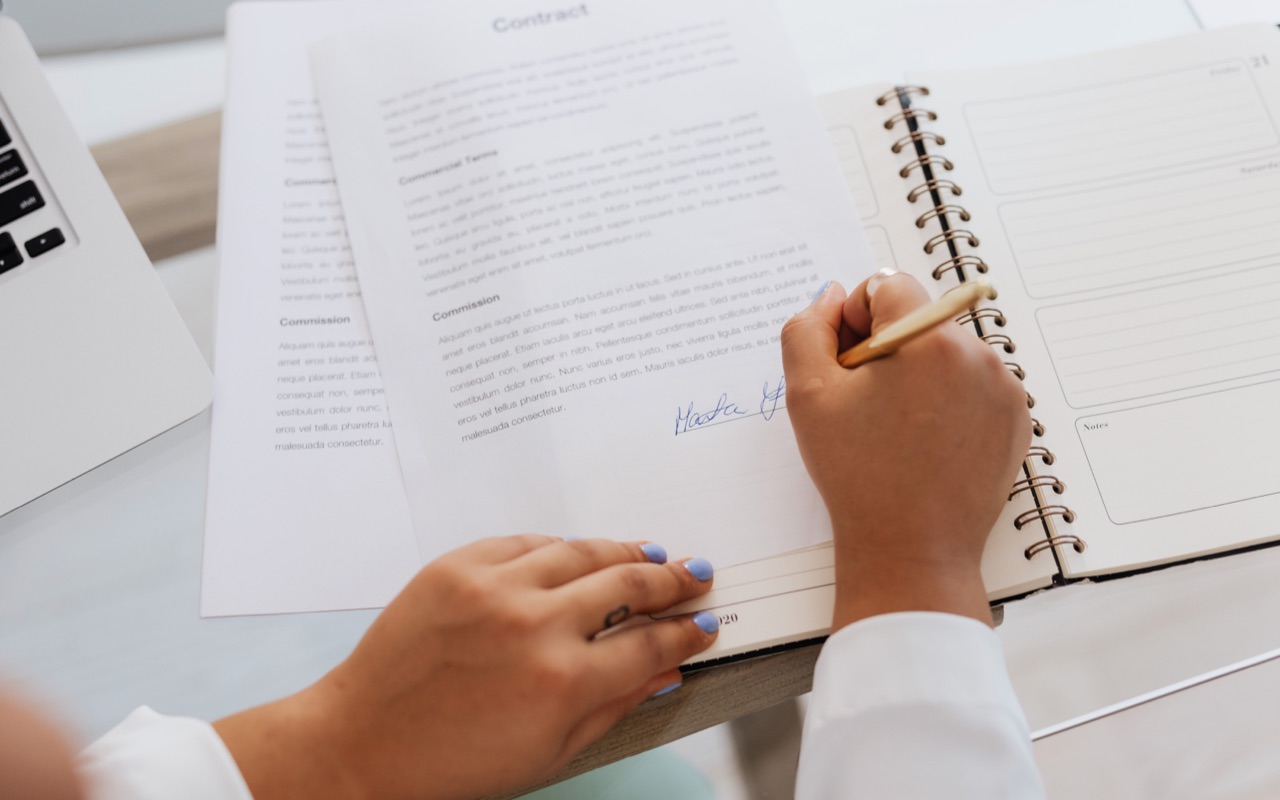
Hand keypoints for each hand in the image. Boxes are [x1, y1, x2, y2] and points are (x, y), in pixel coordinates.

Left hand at [214, 536, 717, 799]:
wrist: (361, 742)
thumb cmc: (448, 762)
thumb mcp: (550, 752)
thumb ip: (616, 705)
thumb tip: (666, 672)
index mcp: (563, 683)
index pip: (652, 644)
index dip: (686, 632)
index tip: (702, 624)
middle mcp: (534, 625)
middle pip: (628, 584)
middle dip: (670, 581)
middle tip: (691, 578)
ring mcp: (493, 588)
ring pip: (582, 550)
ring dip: (625, 551)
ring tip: (650, 555)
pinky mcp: (457, 566)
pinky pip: (525, 541)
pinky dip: (559, 546)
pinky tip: (578, 553)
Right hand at [781, 273, 1030, 629]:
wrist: (911, 552)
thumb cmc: (857, 477)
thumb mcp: (807, 396)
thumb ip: (806, 329)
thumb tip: (833, 297)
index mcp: (928, 339)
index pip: (887, 286)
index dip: (855, 321)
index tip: (847, 368)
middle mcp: (979, 354)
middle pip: (918, 319)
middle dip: (887, 349)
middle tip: (865, 406)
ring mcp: (1004, 387)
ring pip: (945, 352)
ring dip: (917, 374)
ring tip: (896, 431)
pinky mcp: (1016, 418)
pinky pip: (973, 384)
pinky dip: (946, 401)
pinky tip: (924, 443)